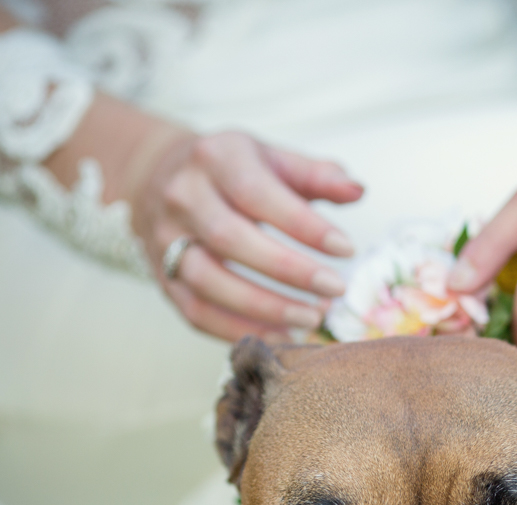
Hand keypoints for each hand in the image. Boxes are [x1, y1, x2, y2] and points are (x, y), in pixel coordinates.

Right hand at [127, 123, 363, 342]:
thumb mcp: (273, 158)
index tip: (346, 249)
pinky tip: (280, 335)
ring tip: (311, 318)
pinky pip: (196, 312)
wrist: (158, 175)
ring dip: (263, 308)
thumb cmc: (233, 171)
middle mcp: (184, 197)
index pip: (257, 194)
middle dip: (289, 270)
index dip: (303, 225)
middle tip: (335, 290)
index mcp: (216, 158)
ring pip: (208, 281)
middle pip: (231, 240)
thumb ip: (317, 175)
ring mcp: (166, 239)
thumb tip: (358, 191)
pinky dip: (238, 330)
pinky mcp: (163, 276)